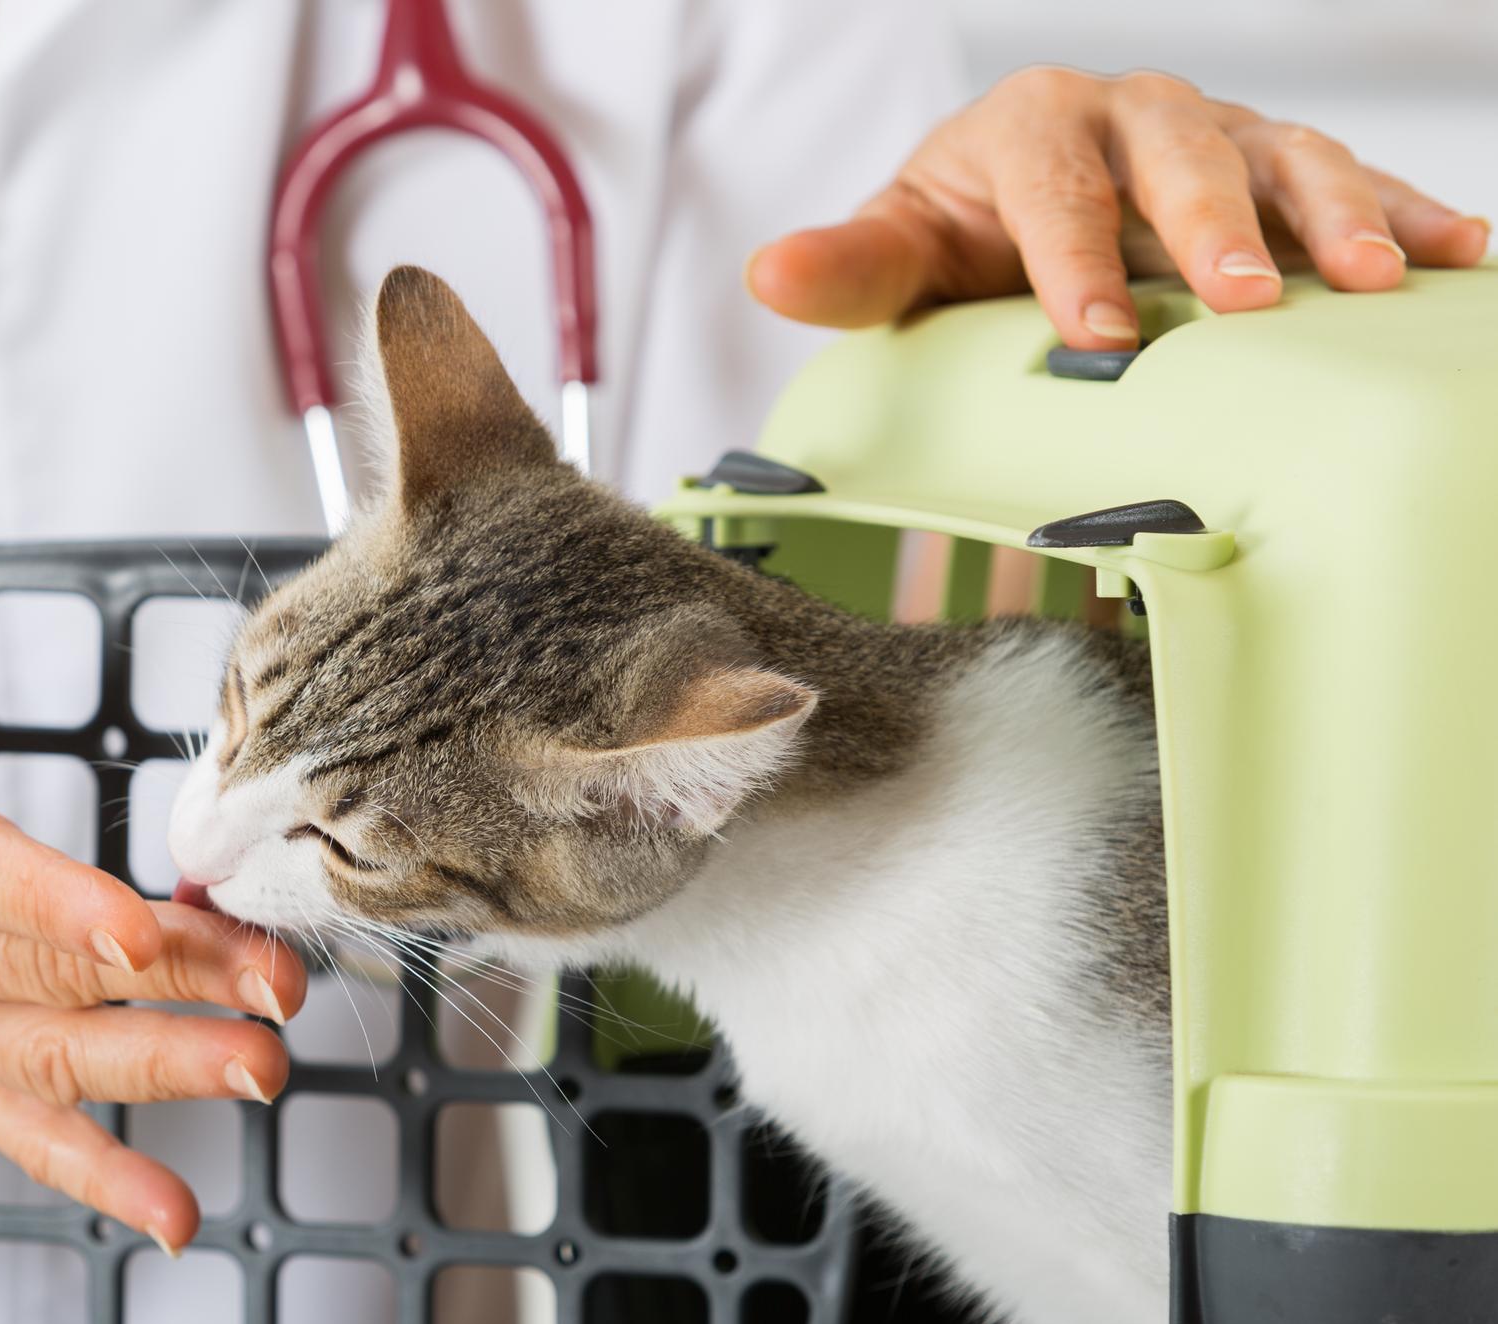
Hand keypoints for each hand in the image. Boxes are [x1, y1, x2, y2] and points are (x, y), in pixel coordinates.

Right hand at [0, 500, 298, 1250]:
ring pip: (52, 1055)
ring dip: (163, 1071)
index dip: (55, 904)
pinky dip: (96, 1177)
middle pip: (45, 972)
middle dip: (171, 984)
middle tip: (276, 987)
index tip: (142, 930)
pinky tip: (174, 1215)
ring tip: (262, 1072)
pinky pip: (20, 1129)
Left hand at [749, 67, 1489, 348]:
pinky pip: (1355, 180)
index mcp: (1031, 127)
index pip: (1054, 188)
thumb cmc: (960, 238)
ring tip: (1374, 278)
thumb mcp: (900, 254)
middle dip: (1215, 225)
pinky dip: (1409, 213)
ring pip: (1284, 158)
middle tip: (1246, 297)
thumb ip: (849, 270)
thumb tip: (770, 273)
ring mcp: (1218, 136)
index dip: (1073, 258)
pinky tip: (1463, 256)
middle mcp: (1133, 115)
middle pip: (1182, 158)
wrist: (1018, 209)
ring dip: (1333, 216)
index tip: (1095, 333)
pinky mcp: (1281, 167)